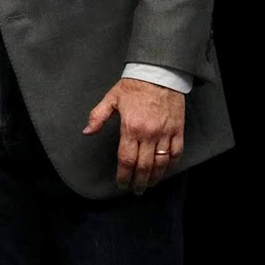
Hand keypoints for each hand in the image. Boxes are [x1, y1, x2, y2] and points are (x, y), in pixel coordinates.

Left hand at [84, 77, 183, 193]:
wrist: (158, 74)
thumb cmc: (133, 86)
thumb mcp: (111, 99)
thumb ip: (98, 117)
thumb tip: (87, 132)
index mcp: (130, 128)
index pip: (126, 159)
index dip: (123, 175)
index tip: (121, 183)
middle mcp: (148, 134)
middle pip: (144, 166)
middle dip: (139, 181)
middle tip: (135, 190)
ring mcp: (165, 133)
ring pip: (161, 163)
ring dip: (155, 177)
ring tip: (149, 184)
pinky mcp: (177, 130)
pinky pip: (176, 152)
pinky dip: (171, 163)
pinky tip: (165, 170)